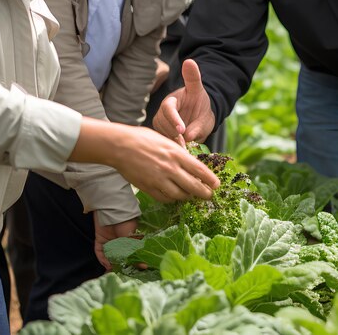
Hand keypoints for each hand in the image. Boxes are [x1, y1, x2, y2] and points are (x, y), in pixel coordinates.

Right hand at [71, 117, 219, 202]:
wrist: (120, 145)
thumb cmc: (143, 139)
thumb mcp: (165, 140)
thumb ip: (178, 152)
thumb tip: (190, 163)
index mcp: (176, 154)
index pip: (200, 170)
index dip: (211, 180)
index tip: (216, 184)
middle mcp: (170, 168)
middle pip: (194, 186)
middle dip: (204, 193)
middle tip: (209, 196)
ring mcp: (159, 180)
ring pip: (180, 195)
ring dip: (187, 197)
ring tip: (191, 196)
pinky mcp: (149, 188)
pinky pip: (165, 198)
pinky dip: (171, 199)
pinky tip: (173, 196)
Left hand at [93, 215, 137, 270]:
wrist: (112, 210)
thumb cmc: (126, 223)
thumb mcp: (132, 238)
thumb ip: (134, 251)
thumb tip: (144, 266)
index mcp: (129, 240)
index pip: (129, 253)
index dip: (131, 263)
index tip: (132, 272)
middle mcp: (119, 241)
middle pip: (118, 256)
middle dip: (119, 265)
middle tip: (120, 274)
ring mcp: (109, 241)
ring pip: (109, 255)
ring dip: (110, 264)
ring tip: (112, 272)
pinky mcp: (100, 240)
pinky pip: (100, 251)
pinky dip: (102, 259)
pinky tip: (106, 265)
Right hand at [153, 59, 214, 143]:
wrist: (199, 115)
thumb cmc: (199, 102)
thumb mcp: (199, 91)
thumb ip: (194, 81)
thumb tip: (187, 67)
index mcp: (171, 100)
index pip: (168, 108)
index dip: (174, 119)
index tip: (182, 129)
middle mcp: (162, 112)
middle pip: (163, 124)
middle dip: (175, 134)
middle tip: (187, 143)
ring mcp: (160, 124)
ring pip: (162, 134)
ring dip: (174, 142)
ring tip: (186, 147)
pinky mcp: (161, 134)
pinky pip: (164, 142)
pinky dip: (172, 147)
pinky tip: (181, 150)